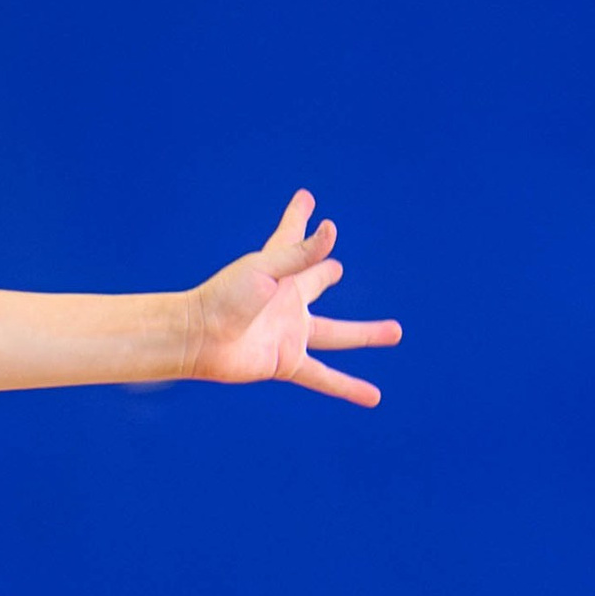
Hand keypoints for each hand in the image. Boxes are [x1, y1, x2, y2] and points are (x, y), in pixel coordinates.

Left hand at [188, 194, 399, 405]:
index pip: (293, 237)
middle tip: (336, 269)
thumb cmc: (224, 298)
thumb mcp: (264, 269)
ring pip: (337, 335)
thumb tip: (332, 231)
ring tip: (396, 332)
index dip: (299, 218)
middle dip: (325, 274)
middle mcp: (288, 301)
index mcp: (280, 272)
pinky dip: (349, 387)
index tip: (305, 198)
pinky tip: (373, 397)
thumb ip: (300, 255)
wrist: (198, 339)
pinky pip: (325, 377)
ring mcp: (290, 333)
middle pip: (316, 283)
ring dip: (366, 334)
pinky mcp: (288, 362)